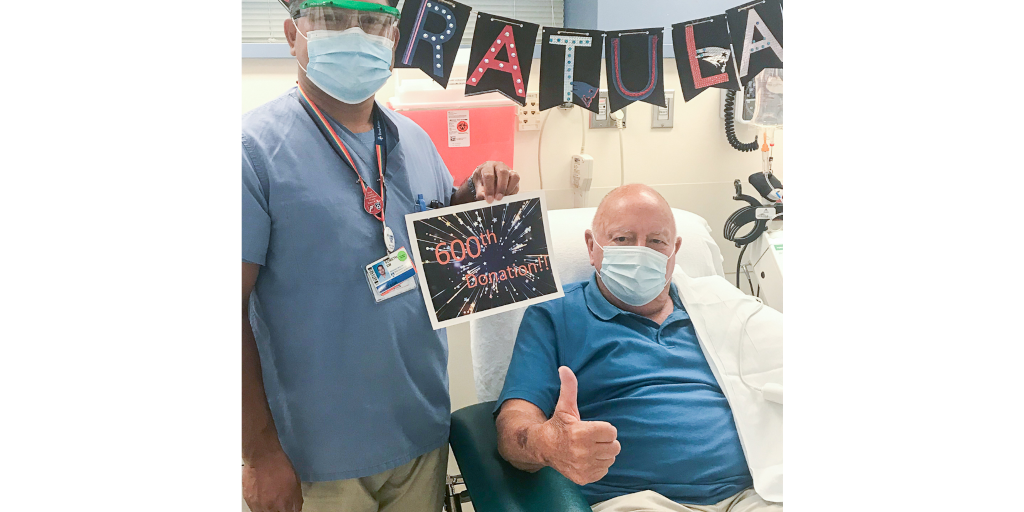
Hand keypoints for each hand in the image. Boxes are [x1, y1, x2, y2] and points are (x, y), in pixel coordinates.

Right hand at [242, 449, 302, 511]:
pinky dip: (259, 504)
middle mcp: (271, 509)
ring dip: (269, 508)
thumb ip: (296, 500)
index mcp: (285, 505)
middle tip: (279, 500)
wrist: (263, 458)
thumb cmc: (281, 467)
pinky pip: (255, 507)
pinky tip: (262, 495)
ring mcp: (258, 505)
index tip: (289, 507)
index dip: (290, 510)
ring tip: (270, 497)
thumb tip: (296, 508)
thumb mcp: (296, 483)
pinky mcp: (248, 500)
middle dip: (279, 509)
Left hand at [472, 161, 519, 202]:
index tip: (489, 200)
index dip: (489, 189)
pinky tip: (507, 196)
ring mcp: (508, 169)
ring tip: (504, 197)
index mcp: (487, 166)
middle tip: (498, 198)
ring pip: (514, 176)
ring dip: (509, 188)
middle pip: (503, 172)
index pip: (489, 175)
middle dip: (501, 187)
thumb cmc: (481, 180)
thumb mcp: (477, 185)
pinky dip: (513, 191)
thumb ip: (480, 192)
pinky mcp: (514, 175)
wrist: (486, 176)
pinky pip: (517, 183)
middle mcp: (499, 165)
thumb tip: (485, 198)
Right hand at [541, 366, 619, 485]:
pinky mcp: (584, 478)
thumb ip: (569, 387)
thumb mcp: (564, 406)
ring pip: (610, 459)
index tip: (591, 428)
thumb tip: (565, 368)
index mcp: (582, 433)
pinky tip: (586, 459)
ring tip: (588, 448)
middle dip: (605, 441)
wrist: (542, 448)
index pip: (611, 431)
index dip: (603, 429)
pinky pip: (604, 470)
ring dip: (603, 454)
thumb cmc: (558, 426)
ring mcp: (584, 467)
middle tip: (591, 438)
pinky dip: (598, 465)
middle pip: (614, 446)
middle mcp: (583, 452)